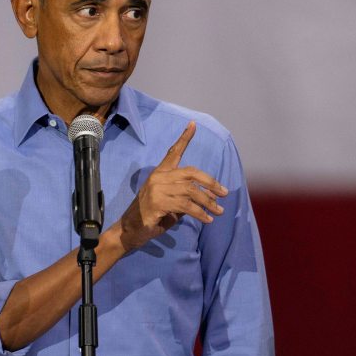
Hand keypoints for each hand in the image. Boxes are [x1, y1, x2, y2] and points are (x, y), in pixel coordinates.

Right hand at [118, 121, 227, 251]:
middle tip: (224, 193)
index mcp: (160, 173)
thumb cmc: (152, 216)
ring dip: (208, 202)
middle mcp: (158, 177)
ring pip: (191, 191)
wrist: (131, 230)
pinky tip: (207, 219)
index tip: (193, 124)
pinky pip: (185, 206)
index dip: (184, 138)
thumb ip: (188, 196)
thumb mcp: (172, 203)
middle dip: (210, 182)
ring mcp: (157, 189)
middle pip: (190, 173)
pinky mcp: (158, 203)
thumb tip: (211, 195)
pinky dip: (200, 213)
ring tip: (219, 211)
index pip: (173, 152)